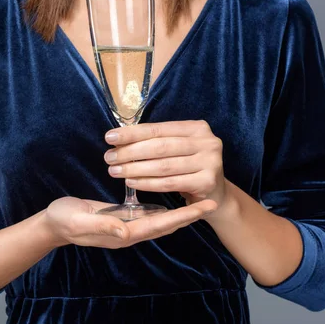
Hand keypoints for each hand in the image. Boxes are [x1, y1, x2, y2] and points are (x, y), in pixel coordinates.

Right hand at [42, 196, 211, 248]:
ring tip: (198, 200)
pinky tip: (170, 198)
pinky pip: (148, 214)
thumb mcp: (80, 221)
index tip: (203, 207)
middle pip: (166, 224)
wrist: (52, 224)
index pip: (159, 225)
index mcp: (123, 234)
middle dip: (189, 214)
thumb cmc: (64, 221)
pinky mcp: (121, 218)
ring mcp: (126, 226)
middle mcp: (129, 232)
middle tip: (211, 201)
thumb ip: (102, 225)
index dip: (183, 216)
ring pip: (159, 220)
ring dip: (179, 212)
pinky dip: (164, 208)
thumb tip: (127, 232)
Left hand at [103, 120, 230, 218]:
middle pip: (160, 146)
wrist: (215, 195)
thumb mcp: (177, 149)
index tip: (109, 137)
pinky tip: (131, 183)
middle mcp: (207, 142)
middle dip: (130, 152)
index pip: (158, 129)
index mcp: (197, 128)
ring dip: (135, 169)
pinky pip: (170, 183)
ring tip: (115, 171)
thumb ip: (156, 142)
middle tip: (109, 158)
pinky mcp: (208, 182)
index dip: (132, 133)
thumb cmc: (189, 168)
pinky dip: (147, 183)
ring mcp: (210, 162)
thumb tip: (119, 139)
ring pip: (163, 166)